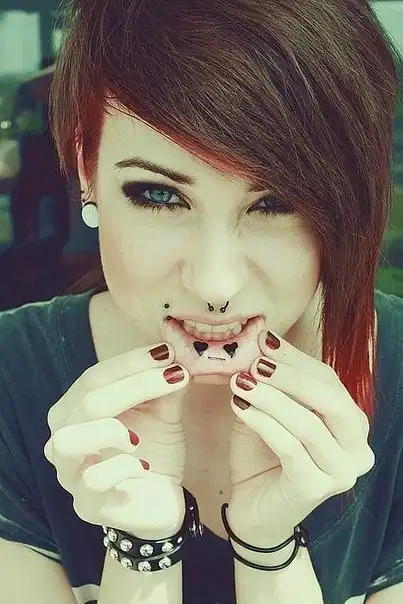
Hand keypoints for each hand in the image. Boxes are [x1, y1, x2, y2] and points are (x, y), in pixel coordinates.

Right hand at [43, 343, 189, 538]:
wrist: (162, 498)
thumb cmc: (153, 449)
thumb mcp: (162, 412)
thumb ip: (165, 384)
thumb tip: (178, 353)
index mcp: (75, 411)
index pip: (93, 378)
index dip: (129, 363)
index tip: (166, 352)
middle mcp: (63, 439)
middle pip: (86, 403)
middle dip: (133, 385)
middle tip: (174, 375)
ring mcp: (71, 475)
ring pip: (69, 440)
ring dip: (110, 429)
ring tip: (139, 436)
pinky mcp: (87, 505)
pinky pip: (94, 481)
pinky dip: (123, 467)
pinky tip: (144, 466)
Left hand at [226, 329, 374, 544]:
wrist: (253, 511)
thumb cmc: (263, 456)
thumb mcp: (270, 411)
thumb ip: (273, 381)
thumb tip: (262, 338)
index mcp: (351, 425)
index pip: (330, 381)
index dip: (296, 359)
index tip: (264, 340)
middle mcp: (357, 450)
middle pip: (331, 400)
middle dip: (291, 377)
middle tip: (255, 362)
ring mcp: (341, 473)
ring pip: (309, 424)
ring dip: (271, 398)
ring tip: (240, 381)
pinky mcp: (315, 489)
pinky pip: (290, 447)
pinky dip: (263, 422)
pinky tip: (238, 405)